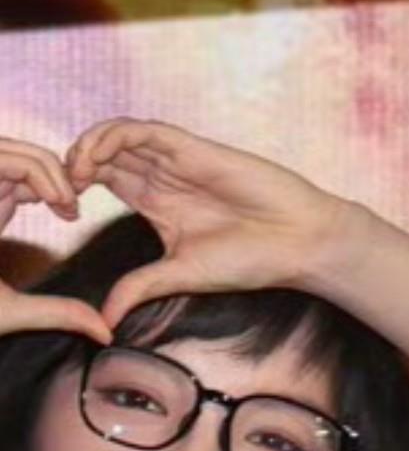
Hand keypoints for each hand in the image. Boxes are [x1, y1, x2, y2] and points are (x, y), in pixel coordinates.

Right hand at [0, 139, 109, 341]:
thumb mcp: (15, 310)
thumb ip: (59, 313)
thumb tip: (105, 333)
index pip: (21, 171)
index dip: (53, 181)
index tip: (73, 213)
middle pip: (17, 152)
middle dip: (54, 169)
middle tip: (75, 204)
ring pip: (9, 149)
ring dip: (47, 168)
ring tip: (68, 204)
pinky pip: (2, 156)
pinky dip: (36, 170)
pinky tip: (57, 201)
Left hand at [66, 118, 362, 325]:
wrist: (302, 243)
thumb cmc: (254, 261)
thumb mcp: (181, 275)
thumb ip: (139, 286)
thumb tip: (104, 320)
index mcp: (161, 205)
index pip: (107, 180)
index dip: (79, 185)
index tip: (65, 209)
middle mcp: (167, 178)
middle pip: (106, 155)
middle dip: (77, 165)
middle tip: (64, 188)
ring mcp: (179, 160)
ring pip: (118, 137)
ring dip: (88, 147)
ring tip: (78, 173)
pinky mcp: (194, 148)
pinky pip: (142, 130)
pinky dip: (113, 137)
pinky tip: (99, 157)